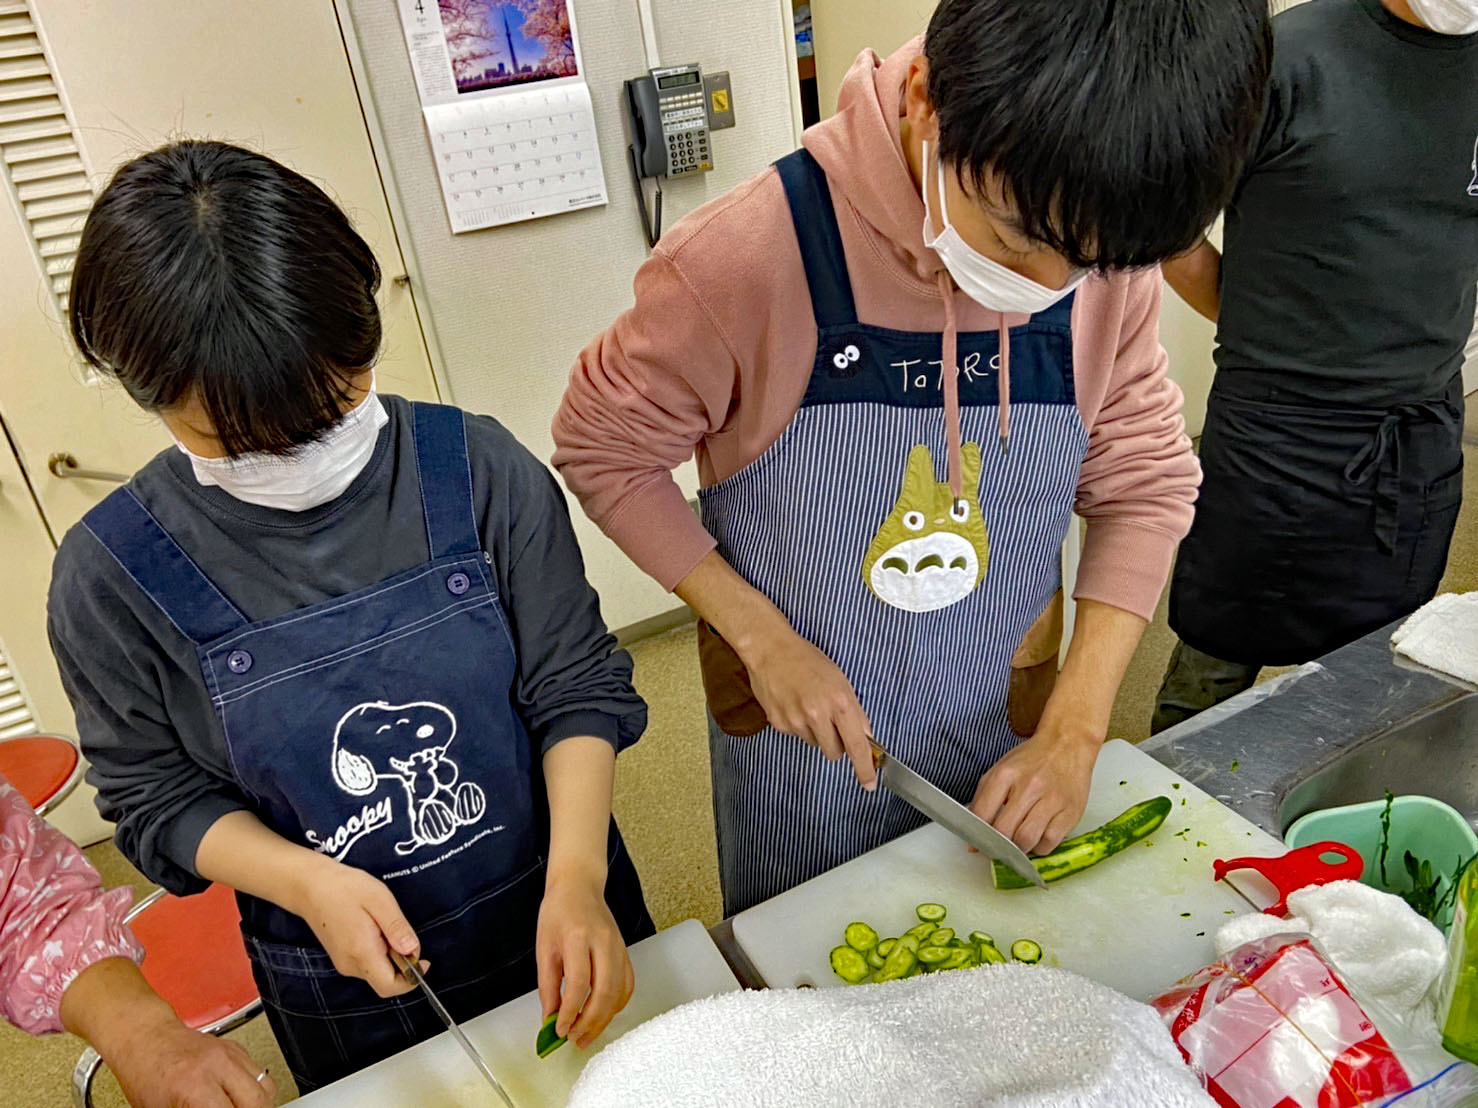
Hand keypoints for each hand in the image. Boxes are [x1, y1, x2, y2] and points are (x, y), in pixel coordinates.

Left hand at [110, 1018, 275, 1107]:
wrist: (145, 1040)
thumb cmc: (146, 1077)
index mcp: (194, 1086)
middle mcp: (217, 1065)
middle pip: (256, 1101)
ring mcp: (230, 1053)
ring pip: (266, 1086)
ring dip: (256, 1103)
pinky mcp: (237, 1048)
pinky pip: (259, 1072)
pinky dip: (253, 1088)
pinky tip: (239, 1096)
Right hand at [291, 857, 420, 997]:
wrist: (310, 886)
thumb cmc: (345, 888)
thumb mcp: (380, 900)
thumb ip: (397, 928)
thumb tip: (413, 951)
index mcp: (361, 952)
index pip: (389, 987)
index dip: (411, 980)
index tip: (423, 961)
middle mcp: (350, 965)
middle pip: (385, 981)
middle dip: (402, 963)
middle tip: (399, 932)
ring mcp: (343, 963)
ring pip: (377, 972)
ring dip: (390, 956)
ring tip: (382, 924)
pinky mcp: (341, 958)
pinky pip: (367, 963)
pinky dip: (379, 952)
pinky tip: (374, 927)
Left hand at [536, 872, 633, 1048]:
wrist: (580, 887)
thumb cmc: (558, 913)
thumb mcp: (544, 947)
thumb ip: (548, 984)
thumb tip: (550, 1017)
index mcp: (578, 937)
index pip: (580, 982)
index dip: (570, 1011)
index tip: (559, 1030)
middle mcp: (603, 942)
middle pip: (605, 990)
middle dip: (590, 1021)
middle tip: (574, 1038)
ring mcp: (618, 946)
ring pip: (619, 991)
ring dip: (604, 1018)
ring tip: (587, 1034)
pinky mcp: (625, 951)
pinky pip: (628, 984)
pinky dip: (617, 1005)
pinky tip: (603, 1015)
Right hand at [739, 621, 876, 788]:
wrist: (770, 650)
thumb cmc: (806, 659)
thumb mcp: (840, 679)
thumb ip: (854, 710)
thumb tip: (864, 734)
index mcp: (838, 702)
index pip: (856, 745)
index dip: (865, 767)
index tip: (869, 783)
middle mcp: (817, 715)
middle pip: (834, 752)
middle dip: (836, 743)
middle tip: (830, 721)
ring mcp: (796, 721)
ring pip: (815, 744)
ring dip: (816, 732)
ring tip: (807, 705)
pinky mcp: (779, 724)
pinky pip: (796, 736)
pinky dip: (798, 725)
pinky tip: (793, 704)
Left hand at [969, 725, 1098, 854]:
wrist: (1067, 745)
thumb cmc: (1032, 760)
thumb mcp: (1001, 770)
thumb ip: (983, 801)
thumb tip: (973, 840)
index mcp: (1006, 775)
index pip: (983, 814)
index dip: (977, 836)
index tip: (978, 844)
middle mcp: (1029, 786)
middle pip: (1004, 831)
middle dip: (997, 847)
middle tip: (998, 849)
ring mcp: (1052, 799)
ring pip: (1027, 840)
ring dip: (1019, 850)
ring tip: (1018, 844)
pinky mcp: (1071, 812)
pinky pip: (1050, 842)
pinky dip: (1040, 848)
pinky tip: (1037, 839)